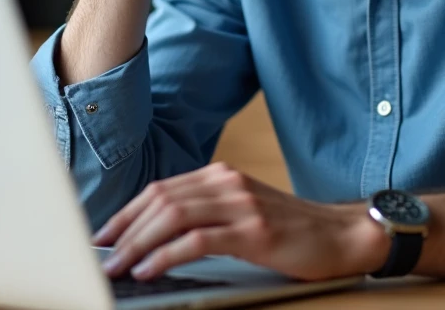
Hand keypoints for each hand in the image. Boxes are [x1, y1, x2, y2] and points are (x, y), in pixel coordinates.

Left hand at [92, 163, 387, 281]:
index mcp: (220, 176)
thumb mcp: (243, 212)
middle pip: (160, 200)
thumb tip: (156, 238)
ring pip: (172, 216)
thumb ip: (206, 215)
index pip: (160, 190)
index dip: (126, 213)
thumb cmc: (292, 232)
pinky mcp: (253, 230)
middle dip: (124, 228)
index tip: (104, 235)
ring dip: (138, 243)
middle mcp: (227, 183)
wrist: (343, 236)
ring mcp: (241, 204)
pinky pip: (197, 240)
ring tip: (118, 265)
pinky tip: (149, 268)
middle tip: (101, 253)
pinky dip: (165, 254)